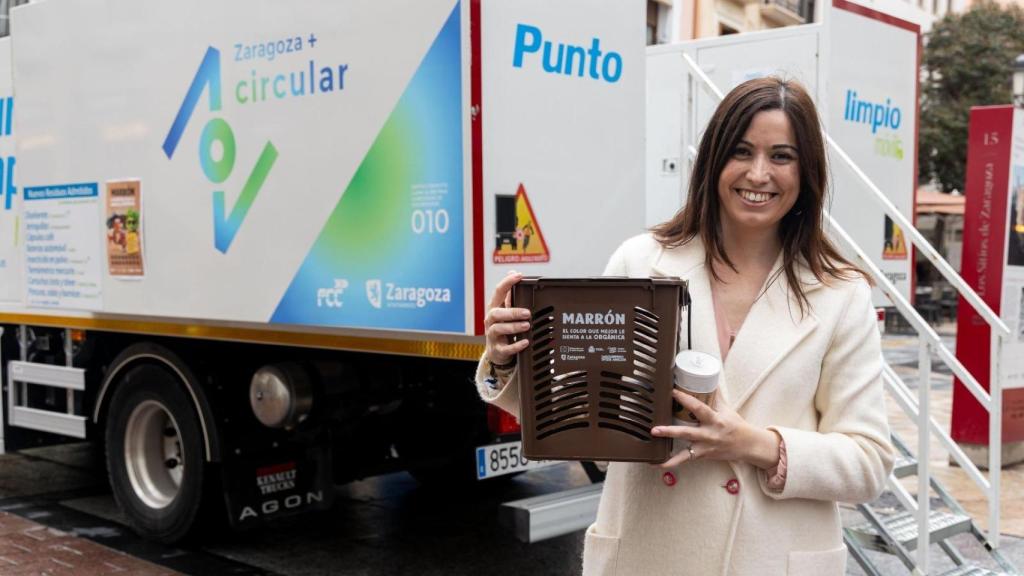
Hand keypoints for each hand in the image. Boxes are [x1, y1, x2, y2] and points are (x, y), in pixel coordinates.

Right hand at [484, 271, 530, 365]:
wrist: (497, 352)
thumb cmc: (503, 328)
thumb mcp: (505, 311)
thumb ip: (509, 295)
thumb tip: (513, 273)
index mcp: (494, 308)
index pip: (497, 293)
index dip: (507, 283)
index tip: (518, 276)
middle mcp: (491, 321)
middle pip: (495, 313)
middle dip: (512, 311)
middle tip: (528, 312)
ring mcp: (492, 336)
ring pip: (498, 329)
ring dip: (513, 326)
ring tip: (527, 325)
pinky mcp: (497, 349)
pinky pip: (505, 348)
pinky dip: (516, 345)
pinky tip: (525, 342)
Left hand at [651, 390, 779, 468]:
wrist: (748, 445)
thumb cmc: (736, 425)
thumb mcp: (726, 409)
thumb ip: (715, 396)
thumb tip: (709, 378)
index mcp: (715, 420)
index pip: (698, 408)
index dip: (685, 399)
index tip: (672, 392)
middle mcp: (709, 435)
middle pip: (687, 433)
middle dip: (670, 432)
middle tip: (654, 429)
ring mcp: (705, 448)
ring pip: (686, 452)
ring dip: (669, 454)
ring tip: (653, 453)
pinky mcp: (703, 456)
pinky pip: (686, 461)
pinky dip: (672, 463)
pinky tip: (658, 464)